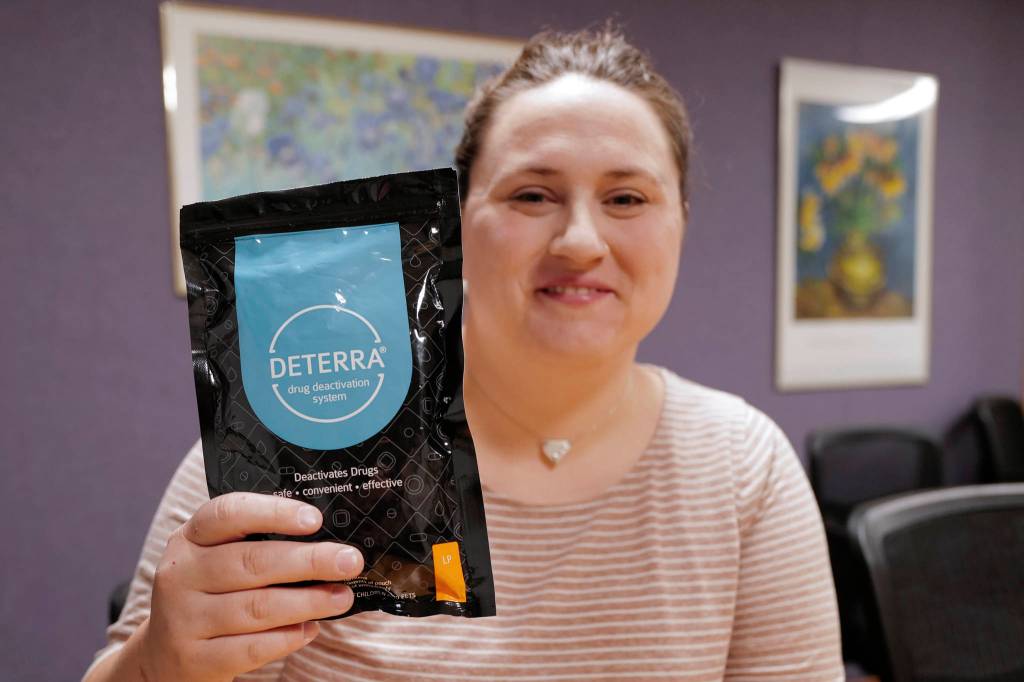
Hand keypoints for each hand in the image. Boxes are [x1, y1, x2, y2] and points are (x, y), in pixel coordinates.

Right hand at [138, 492, 362, 680]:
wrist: (162, 655)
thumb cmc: (210, 593)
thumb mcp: (218, 557)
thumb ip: (259, 543)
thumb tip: (329, 539)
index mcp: (190, 538)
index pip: (229, 514)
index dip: (273, 512)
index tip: (314, 519)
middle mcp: (181, 574)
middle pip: (252, 562)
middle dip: (310, 561)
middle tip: (350, 561)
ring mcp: (183, 618)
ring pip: (257, 607)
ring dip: (308, 602)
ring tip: (342, 597)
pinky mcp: (194, 658)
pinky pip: (250, 647)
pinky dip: (287, 637)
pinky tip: (310, 629)